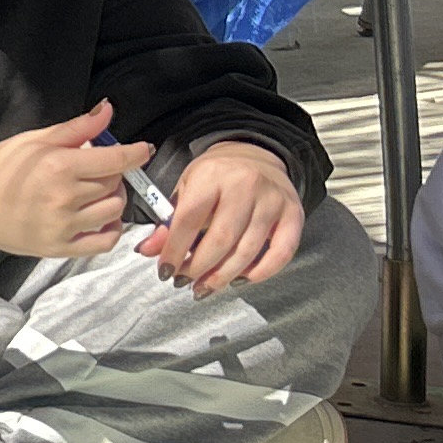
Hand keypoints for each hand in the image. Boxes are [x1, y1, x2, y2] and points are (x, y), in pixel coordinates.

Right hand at [0, 105, 150, 259]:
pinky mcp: (60, 247)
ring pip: (114, 210)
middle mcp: (65, 197)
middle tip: (95, 168)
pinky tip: (99, 217)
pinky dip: (110, 228)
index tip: (143, 149)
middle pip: (115, 183)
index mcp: (59, 165)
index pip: (115, 159)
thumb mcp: (33, 140)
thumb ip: (76, 129)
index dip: (136, 152)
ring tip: (95, 192)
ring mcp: (64, 225)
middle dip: (112, 172)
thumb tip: (108, 110)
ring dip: (113, 198)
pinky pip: (104, 241)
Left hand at [150, 140, 304, 296]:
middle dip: (198, 268)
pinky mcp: (294, 214)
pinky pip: (281, 252)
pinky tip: (241, 280)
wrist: (256, 155)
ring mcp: (273, 200)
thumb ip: (169, 220)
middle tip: (184, 282)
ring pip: (247, 250)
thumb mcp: (187, 188)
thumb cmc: (216, 176)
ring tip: (205, 287)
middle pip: (220, 239)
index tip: (165, 272)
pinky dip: (261, 272)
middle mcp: (245, 185)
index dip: (174, 250)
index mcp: (211, 175)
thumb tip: (148, 252)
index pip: (189, 219)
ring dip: (223, 276)